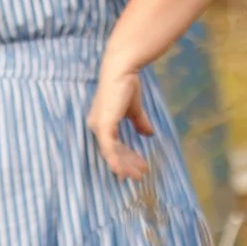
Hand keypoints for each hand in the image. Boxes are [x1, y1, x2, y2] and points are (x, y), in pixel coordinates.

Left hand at [88, 65, 153, 179]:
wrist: (123, 71)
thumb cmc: (126, 86)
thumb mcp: (134, 109)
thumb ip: (139, 122)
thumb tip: (149, 134)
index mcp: (103, 123)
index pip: (114, 146)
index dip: (127, 157)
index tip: (140, 166)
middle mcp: (97, 127)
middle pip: (112, 152)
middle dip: (128, 164)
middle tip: (141, 174)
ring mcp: (99, 126)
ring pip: (110, 153)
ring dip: (125, 165)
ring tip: (138, 174)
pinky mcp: (103, 125)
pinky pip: (108, 148)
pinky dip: (115, 160)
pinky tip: (123, 171)